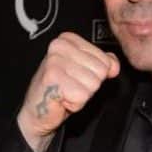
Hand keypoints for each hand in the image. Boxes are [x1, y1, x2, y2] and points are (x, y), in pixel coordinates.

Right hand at [17, 32, 119, 151]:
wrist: (37, 111)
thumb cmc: (60, 90)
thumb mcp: (85, 71)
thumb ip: (103, 63)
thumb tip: (114, 65)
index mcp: (68, 40)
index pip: (105, 60)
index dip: (95, 74)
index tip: (77, 76)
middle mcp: (59, 46)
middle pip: (100, 72)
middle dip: (89, 85)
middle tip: (70, 86)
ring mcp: (55, 61)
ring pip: (93, 84)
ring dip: (82, 95)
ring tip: (66, 91)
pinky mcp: (52, 78)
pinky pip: (82, 95)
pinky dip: (75, 103)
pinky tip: (62, 99)